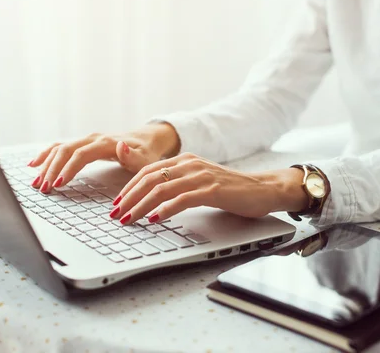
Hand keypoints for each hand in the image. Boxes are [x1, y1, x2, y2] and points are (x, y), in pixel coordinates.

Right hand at [28, 123, 179, 192]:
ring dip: (47, 164)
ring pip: (60, 149)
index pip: (82, 154)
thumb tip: (120, 147)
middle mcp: (93, 139)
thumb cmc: (147, 152)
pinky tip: (34, 165)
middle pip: (66, 151)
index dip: (68, 168)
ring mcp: (87, 140)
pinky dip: (47, 155)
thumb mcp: (146, 158)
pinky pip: (61, 147)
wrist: (148, 139)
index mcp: (107, 143)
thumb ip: (134, 157)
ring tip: (37, 182)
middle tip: (43, 188)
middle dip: (52, 169)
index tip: (58, 184)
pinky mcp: (84, 144)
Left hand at [109, 152, 308, 224]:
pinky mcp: (212, 190)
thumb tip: (152, 201)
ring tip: (129, 219)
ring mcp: (201, 176)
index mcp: (185, 160)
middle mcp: (190, 164)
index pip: (148, 171)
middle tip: (116, 214)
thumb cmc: (231, 190)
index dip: (128, 188)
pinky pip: (182, 199)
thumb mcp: (200, 181)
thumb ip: (178, 185)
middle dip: (129, 198)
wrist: (263, 189)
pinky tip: (155, 219)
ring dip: (141, 206)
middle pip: (150, 179)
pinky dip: (165, 209)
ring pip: (161, 189)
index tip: (117, 203)